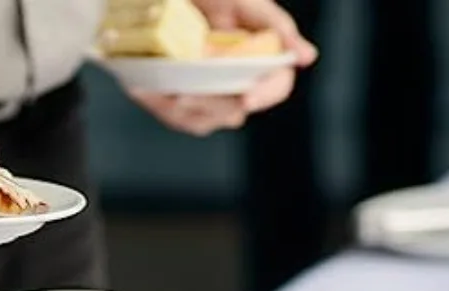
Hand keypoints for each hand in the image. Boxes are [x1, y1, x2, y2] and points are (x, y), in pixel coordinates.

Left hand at [130, 0, 316, 135]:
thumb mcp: (240, 0)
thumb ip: (272, 23)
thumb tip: (306, 57)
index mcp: (257, 56)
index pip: (277, 85)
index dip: (266, 94)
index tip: (247, 97)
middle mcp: (235, 79)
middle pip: (235, 111)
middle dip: (211, 103)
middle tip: (186, 92)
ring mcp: (207, 93)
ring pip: (203, 121)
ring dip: (182, 108)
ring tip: (163, 89)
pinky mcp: (180, 100)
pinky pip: (176, 117)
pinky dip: (159, 105)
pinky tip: (142, 90)